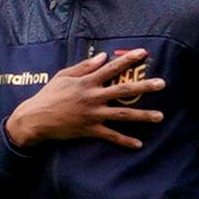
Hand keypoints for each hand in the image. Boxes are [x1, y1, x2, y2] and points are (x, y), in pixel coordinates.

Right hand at [6, 48, 163, 151]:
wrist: (36, 118)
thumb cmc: (49, 95)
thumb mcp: (63, 76)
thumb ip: (84, 66)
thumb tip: (103, 57)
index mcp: (87, 82)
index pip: (111, 68)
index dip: (128, 60)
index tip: (143, 53)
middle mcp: (93, 97)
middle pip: (124, 91)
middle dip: (144, 86)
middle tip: (162, 84)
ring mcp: (93, 115)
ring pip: (123, 115)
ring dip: (143, 116)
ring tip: (160, 116)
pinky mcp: (90, 130)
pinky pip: (111, 136)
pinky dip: (125, 141)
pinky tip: (139, 144)